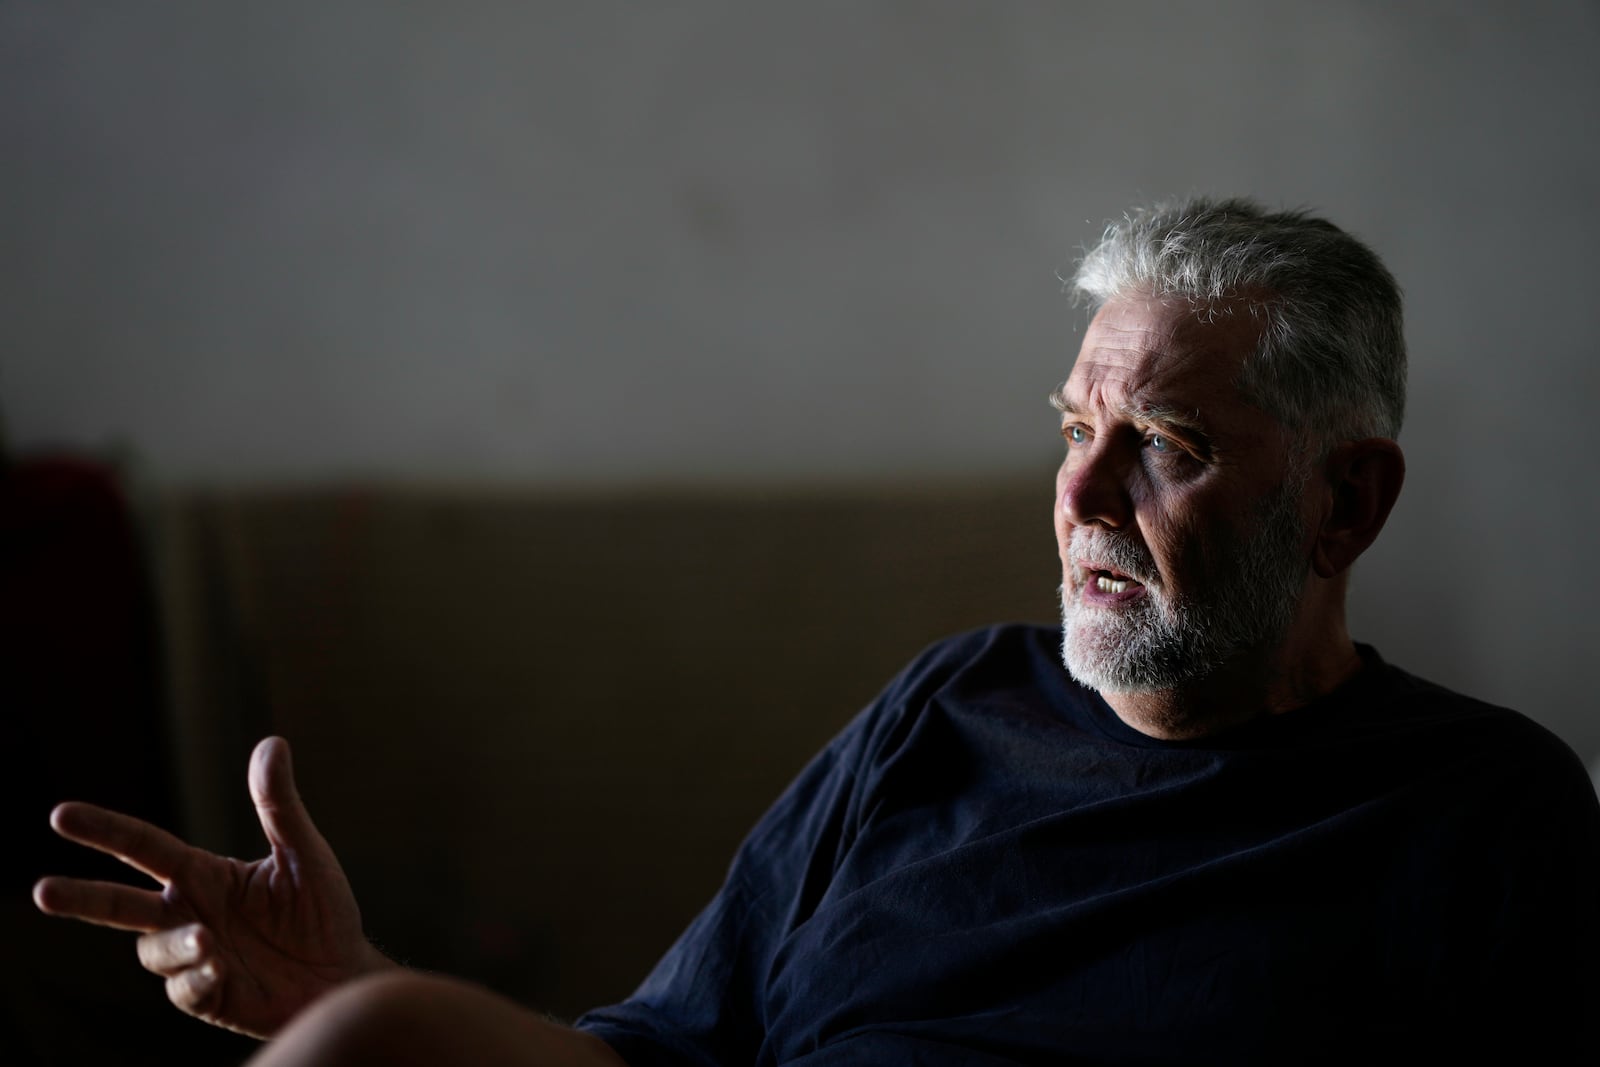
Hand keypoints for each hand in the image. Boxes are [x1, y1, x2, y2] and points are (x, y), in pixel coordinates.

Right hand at [33, 736, 394, 1037]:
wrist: (343, 970)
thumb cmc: (321, 910)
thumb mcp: (304, 852)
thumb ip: (279, 805)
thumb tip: (271, 743)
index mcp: (203, 874)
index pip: (144, 848)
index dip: (105, 831)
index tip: (61, 815)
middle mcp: (188, 913)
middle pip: (121, 904)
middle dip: (82, 897)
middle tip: (44, 890)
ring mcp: (195, 957)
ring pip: (154, 949)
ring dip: (176, 943)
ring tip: (208, 939)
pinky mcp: (209, 996)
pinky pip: (185, 990)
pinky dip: (195, 979)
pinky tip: (219, 970)